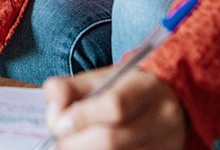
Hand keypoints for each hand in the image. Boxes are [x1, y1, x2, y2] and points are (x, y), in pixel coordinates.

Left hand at [43, 66, 186, 149]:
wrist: (163, 103)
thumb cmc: (121, 89)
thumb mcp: (97, 78)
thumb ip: (68, 89)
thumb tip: (55, 115)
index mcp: (146, 88)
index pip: (114, 105)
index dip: (81, 117)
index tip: (59, 123)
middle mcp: (162, 119)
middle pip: (111, 139)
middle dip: (76, 142)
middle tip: (59, 140)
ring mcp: (164, 145)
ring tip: (72, 144)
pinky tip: (89, 149)